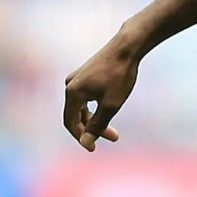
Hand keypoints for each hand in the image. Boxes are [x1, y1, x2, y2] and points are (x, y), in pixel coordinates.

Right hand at [63, 36, 138, 150]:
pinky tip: (109, 110)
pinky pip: (86, 97)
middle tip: (114, 137)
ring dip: (95, 119)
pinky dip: (96, 108)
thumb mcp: (111, 105)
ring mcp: (77, 78)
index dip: (81, 138)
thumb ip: (97, 125)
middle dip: (92, 129)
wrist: (127, 47)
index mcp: (72, 93)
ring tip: (113, 129)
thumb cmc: (120, 75)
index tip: (93, 149)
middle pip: (76, 115)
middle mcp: (70, 85)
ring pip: (82, 106)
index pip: (70, 123)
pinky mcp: (85, 74)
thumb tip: (85, 143)